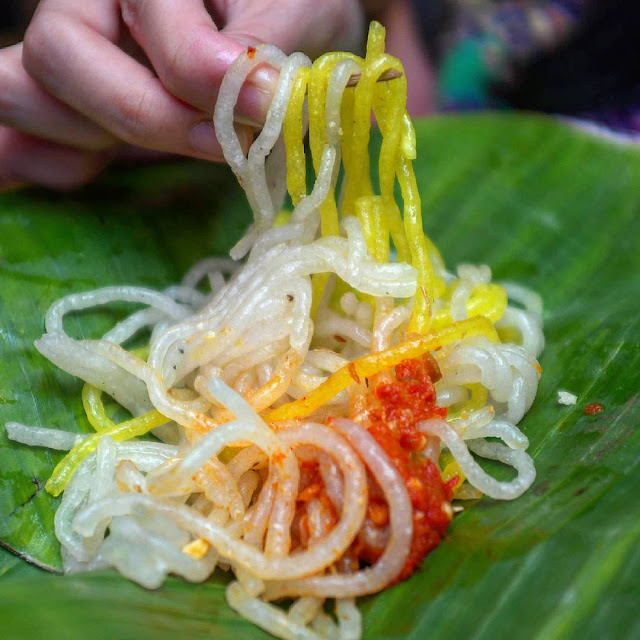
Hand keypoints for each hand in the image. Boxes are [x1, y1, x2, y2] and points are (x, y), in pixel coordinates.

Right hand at [0, 0, 362, 189]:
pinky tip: (111, 167)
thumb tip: (257, 97)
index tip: (263, 109)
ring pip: (20, 96)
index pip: (148, 22)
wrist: (274, 27)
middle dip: (144, 116)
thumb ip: (272, 42)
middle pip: (57, 56)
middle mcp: (86, 9)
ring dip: (92, 139)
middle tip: (217, 145)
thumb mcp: (297, 9)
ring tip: (170, 145)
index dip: (205, 77)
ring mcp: (66, 65)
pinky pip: (18, 148)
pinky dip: (58, 169)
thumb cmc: (285, 11)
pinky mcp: (61, 114)